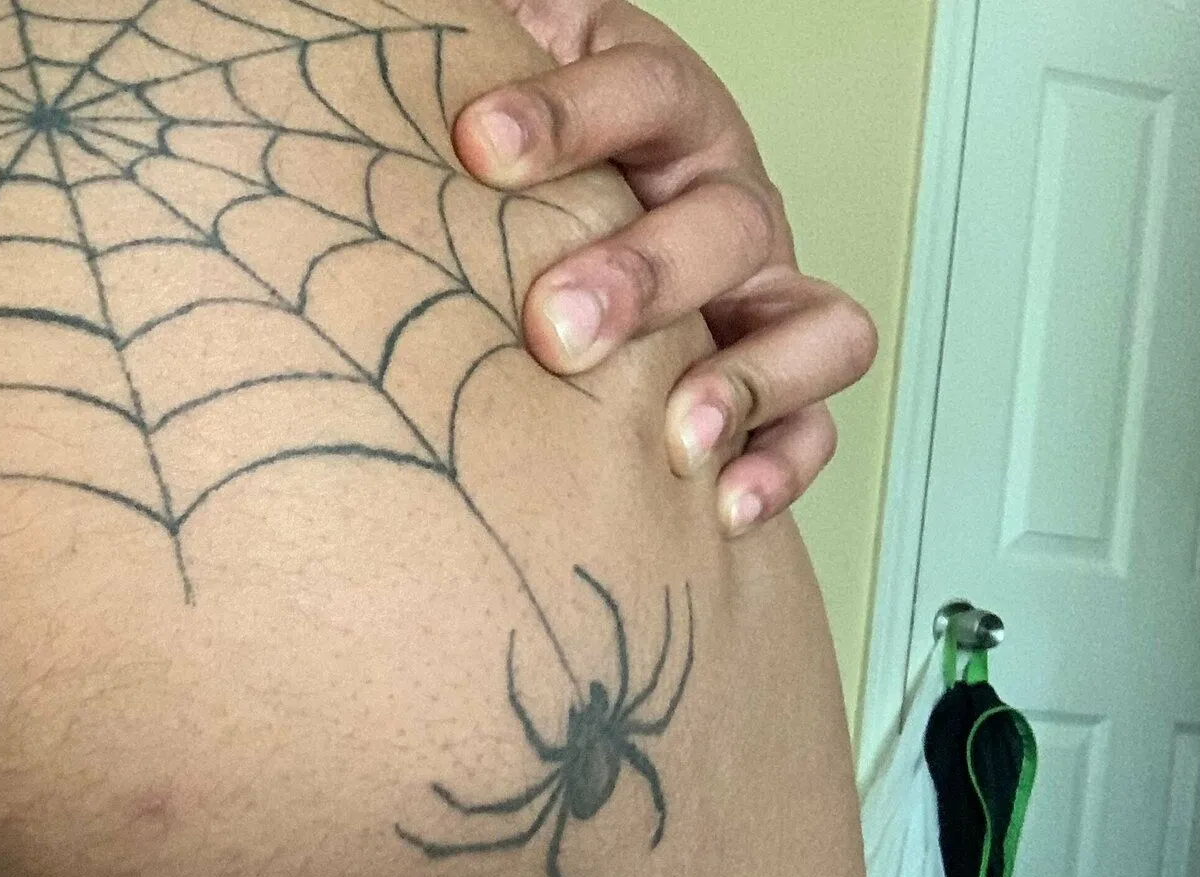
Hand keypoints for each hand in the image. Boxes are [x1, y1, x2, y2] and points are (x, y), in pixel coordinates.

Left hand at [454, 0, 878, 533]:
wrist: (535, 249)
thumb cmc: (503, 186)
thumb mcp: (487, 102)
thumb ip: (464, 55)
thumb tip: (386, 2)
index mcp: (661, 115)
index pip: (645, 86)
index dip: (573, 112)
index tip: (478, 143)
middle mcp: (724, 200)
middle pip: (726, 219)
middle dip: (645, 276)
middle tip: (554, 326)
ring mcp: (760, 297)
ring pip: (810, 322)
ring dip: (746, 380)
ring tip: (675, 429)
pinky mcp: (775, 388)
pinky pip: (813, 424)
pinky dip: (782, 463)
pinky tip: (719, 504)